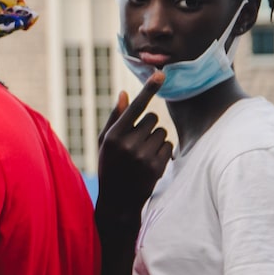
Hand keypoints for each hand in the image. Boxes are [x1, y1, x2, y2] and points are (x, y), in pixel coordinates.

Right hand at [96, 71, 170, 225]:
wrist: (118, 201)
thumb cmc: (110, 166)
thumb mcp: (105, 142)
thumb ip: (115, 118)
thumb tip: (124, 93)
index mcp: (113, 135)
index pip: (135, 107)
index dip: (148, 89)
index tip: (161, 74)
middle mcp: (128, 144)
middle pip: (152, 118)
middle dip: (148, 126)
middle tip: (136, 141)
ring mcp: (143, 156)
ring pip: (162, 132)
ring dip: (156, 139)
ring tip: (142, 153)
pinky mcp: (157, 167)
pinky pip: (169, 145)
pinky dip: (163, 151)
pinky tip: (151, 161)